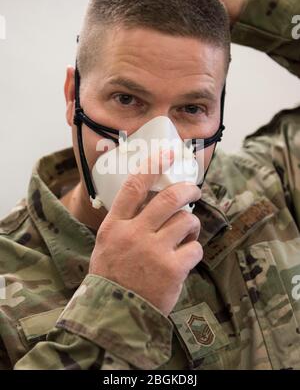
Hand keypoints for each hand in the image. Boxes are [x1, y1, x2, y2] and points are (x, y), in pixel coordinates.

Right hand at [89, 150, 202, 316]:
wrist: (115, 315)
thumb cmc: (111, 276)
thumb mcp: (106, 243)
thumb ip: (125, 221)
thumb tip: (149, 200)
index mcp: (115, 226)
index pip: (134, 187)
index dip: (152, 165)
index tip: (167, 152)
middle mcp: (134, 235)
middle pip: (168, 198)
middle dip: (188, 189)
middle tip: (194, 189)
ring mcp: (154, 252)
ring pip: (186, 221)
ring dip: (191, 224)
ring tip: (187, 233)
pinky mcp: (172, 270)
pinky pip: (195, 249)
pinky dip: (194, 250)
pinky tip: (185, 257)